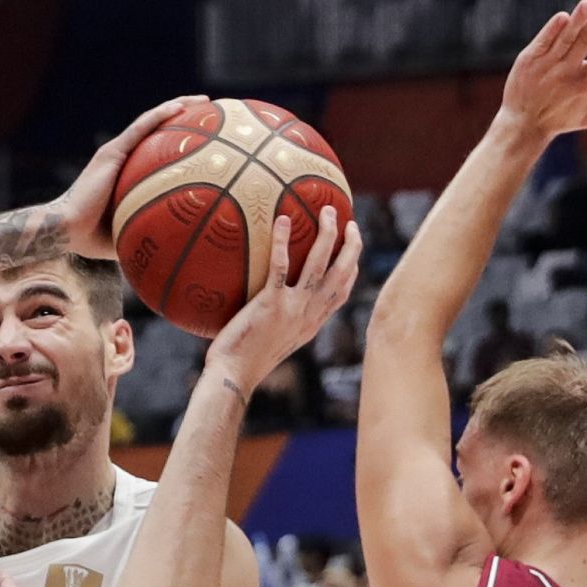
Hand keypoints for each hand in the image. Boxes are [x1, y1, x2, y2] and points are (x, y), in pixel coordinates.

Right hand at [55, 94, 210, 258]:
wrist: (68, 230)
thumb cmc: (94, 238)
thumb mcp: (132, 230)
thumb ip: (152, 228)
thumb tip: (181, 241)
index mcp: (125, 171)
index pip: (155, 147)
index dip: (178, 137)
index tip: (205, 134)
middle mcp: (121, 156)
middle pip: (157, 128)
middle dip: (184, 115)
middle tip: (210, 111)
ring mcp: (116, 151)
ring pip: (151, 121)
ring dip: (177, 106)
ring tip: (203, 100)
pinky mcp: (112, 152)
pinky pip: (140, 128)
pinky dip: (160, 115)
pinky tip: (180, 107)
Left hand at [206, 208, 361, 394]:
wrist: (233, 375)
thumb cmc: (243, 361)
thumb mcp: (272, 341)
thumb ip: (278, 321)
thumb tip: (268, 305)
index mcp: (311, 324)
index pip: (341, 294)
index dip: (351, 270)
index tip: (353, 252)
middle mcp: (308, 315)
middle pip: (341, 275)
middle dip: (351, 246)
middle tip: (349, 222)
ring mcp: (293, 309)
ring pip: (320, 265)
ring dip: (328, 235)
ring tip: (328, 211)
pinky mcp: (272, 304)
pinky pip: (281, 267)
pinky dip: (284, 242)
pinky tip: (282, 220)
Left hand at [497, 0, 586, 143]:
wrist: (522, 125)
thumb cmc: (558, 121)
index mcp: (585, 81)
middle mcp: (566, 71)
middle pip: (586, 39)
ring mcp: (546, 65)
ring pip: (565, 37)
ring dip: (577, 19)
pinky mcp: (528, 60)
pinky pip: (543, 40)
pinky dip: (552, 29)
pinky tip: (564, 16)